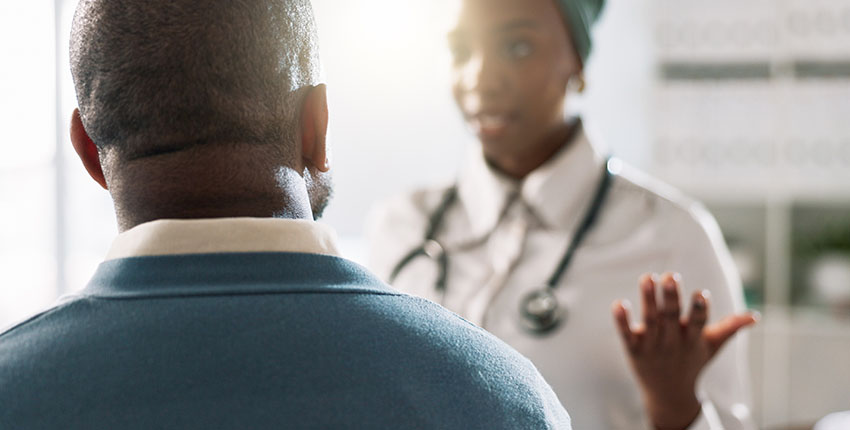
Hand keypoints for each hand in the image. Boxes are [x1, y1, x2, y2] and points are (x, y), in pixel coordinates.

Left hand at [611, 273, 757, 429]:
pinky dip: (622, 321)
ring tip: (647, 277)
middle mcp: (672, 342)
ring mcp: (652, 346)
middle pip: (671, 317)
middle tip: (670, 276)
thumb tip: (755, 316)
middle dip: (671, 297)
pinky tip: (619, 304)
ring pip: (650, 320)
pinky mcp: (634, 350)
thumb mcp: (712, 346)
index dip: (699, 309)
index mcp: (692, 339)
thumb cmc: (692, 362)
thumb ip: (730, 328)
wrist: (668, 394)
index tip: (701, 293)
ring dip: (648, 299)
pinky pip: (626, 335)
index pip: (698, 322)